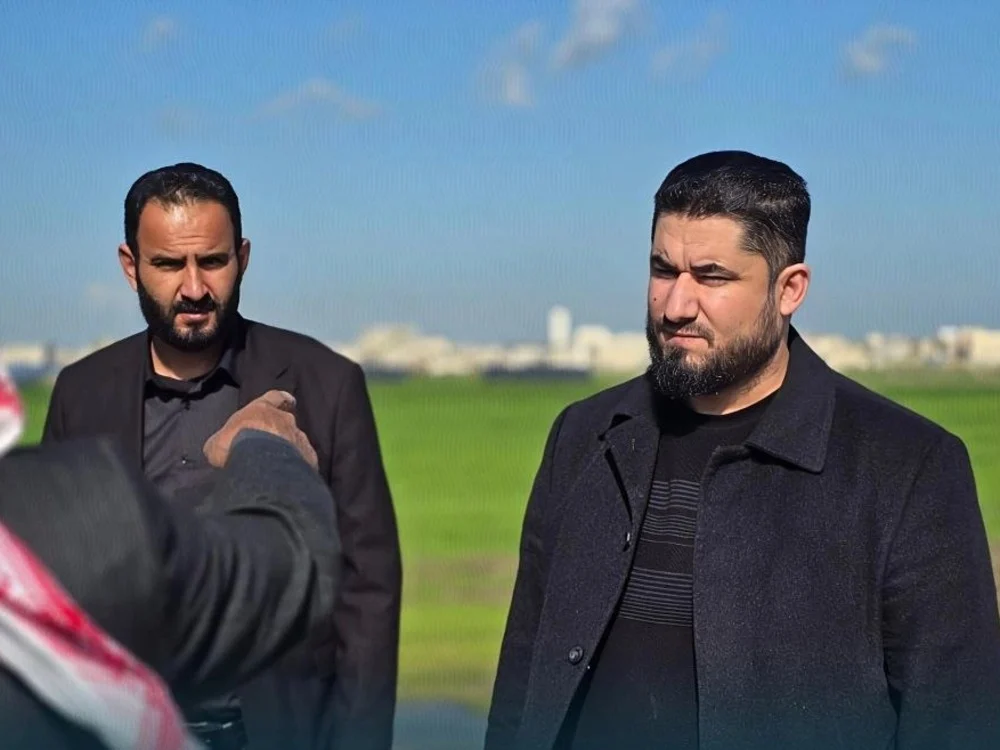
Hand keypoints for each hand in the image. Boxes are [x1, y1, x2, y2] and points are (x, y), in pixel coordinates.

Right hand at [203, 390, 318, 470]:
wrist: (261, 464)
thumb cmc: (235, 443)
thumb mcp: (217, 442)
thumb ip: (223, 441)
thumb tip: (220, 449)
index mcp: (263, 408)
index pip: (275, 397)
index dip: (280, 399)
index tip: (287, 400)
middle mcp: (286, 420)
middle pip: (287, 421)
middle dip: (281, 431)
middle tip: (270, 446)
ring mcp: (300, 438)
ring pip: (297, 441)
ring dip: (289, 450)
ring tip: (278, 466)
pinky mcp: (310, 458)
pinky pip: (305, 460)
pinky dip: (298, 467)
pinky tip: (290, 477)